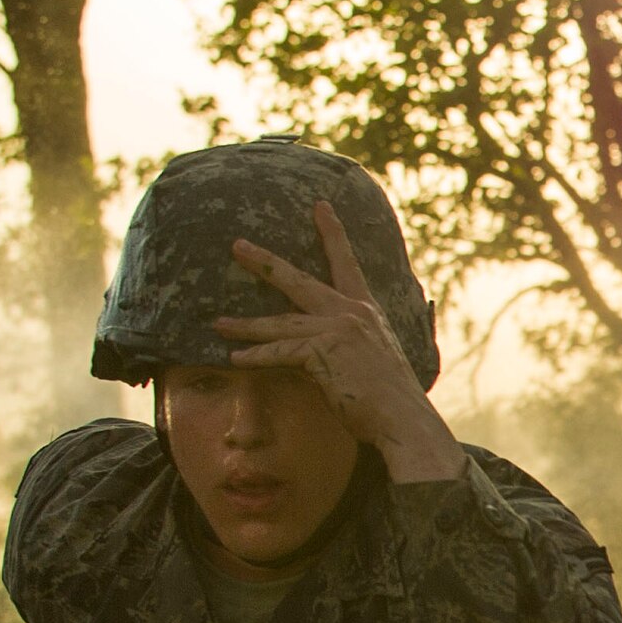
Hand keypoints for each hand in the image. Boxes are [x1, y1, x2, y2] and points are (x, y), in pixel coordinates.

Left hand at [215, 201, 465, 483]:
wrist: (403, 417)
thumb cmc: (390, 397)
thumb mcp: (373, 358)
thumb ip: (350, 344)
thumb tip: (323, 350)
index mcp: (365, 309)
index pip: (345, 262)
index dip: (332, 232)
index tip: (319, 205)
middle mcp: (350, 312)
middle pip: (298, 280)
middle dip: (264, 262)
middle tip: (236, 245)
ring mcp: (336, 330)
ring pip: (280, 322)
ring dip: (245, 324)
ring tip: (217, 323)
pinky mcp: (323, 353)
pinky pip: (280, 352)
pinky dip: (256, 356)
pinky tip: (234, 357)